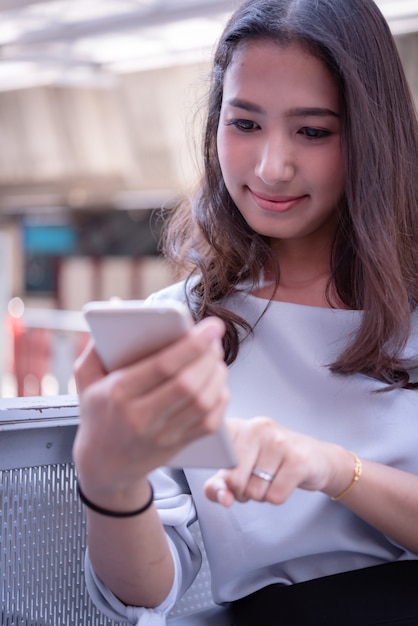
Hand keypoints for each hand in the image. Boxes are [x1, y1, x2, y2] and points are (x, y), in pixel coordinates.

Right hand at [73, 317, 228, 507]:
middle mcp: (141, 418)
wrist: (104, 465)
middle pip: (188, 384)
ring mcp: (161, 435)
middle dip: (209, 356)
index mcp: (118, 394)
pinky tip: (217, 382)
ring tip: (216, 357)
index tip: (211, 326)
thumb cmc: (97, 412)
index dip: (192, 344)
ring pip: (203, 402)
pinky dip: (220, 398)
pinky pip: (209, 422)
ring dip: (217, 375)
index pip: (163, 367)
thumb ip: (99, 342)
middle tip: (215, 338)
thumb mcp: (86, 378)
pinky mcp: (178, 446)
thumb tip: (116, 304)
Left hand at [204, 417, 354, 506]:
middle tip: (255, 480)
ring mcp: (278, 441)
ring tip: (272, 478)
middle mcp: (257, 427)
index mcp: (238, 426)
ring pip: (255, 491)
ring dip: (262, 495)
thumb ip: (219, 486)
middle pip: (234, 479)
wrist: (316, 459)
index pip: (214, 454)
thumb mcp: (239, 471)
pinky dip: (278, 497)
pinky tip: (285, 481)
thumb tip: (223, 498)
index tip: (226, 475)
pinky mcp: (298, 459)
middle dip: (242, 491)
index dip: (218, 473)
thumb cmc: (272, 463)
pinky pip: (275, 496)